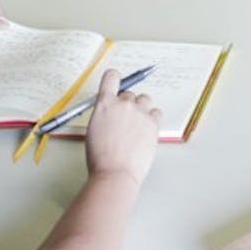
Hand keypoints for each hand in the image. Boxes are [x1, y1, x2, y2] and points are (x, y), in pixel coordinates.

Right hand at [85, 70, 161, 187]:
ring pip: (144, 99)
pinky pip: (156, 111)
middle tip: (123, 122)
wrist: (116, 172)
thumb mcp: (94, 130)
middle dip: (126, 104)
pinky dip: (152, 118)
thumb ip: (104, 115)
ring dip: (140, 108)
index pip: (112, 77)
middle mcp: (123, 104)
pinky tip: (145, 130)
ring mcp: (140, 112)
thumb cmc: (100, 158)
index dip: (114, 78)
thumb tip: (112, 113)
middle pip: (129, 93)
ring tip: (135, 126)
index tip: (115, 82)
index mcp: (104, 104)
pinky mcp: (154, 122)